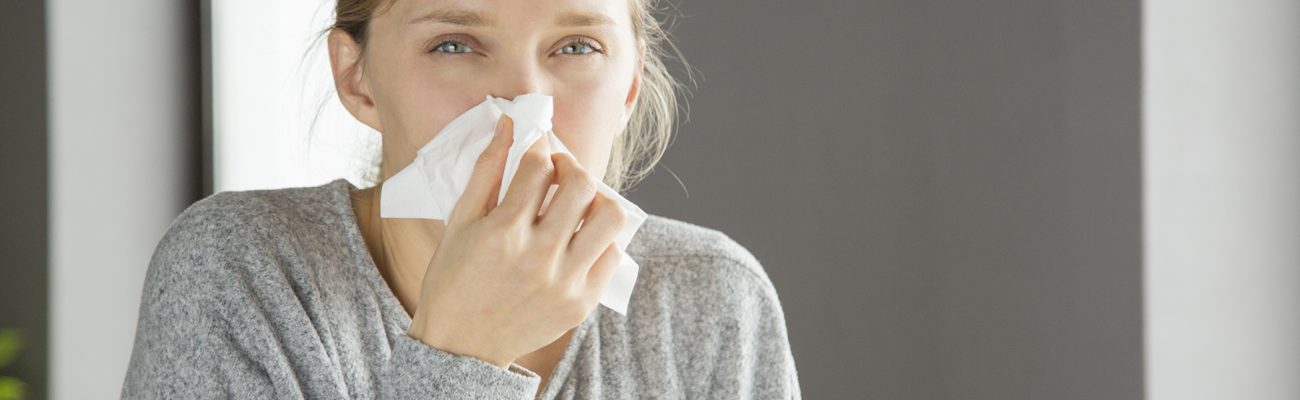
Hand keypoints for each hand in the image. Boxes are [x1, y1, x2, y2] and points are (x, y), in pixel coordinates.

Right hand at [405, 114, 626, 368]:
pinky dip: (601, 238)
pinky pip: (612, 255)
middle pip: (580, 184)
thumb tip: (508, 124)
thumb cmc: (453, 279)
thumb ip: (486, 170)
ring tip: (579, 203)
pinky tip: (580, 236)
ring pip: (610, 217)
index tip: (536, 143)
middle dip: (570, 165)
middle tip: (559, 170)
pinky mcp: (582, 302)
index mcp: (502, 233)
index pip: (538, 166)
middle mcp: (537, 256)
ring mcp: (565, 282)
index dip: (538, 144)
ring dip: (597, 199)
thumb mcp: (459, 222)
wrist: (461, 345)